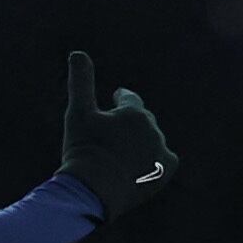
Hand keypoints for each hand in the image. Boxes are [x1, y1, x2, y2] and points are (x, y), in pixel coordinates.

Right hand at [56, 50, 177, 215]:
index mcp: (133, 112)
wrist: (95, 190)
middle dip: (130, 122)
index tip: (118, 96)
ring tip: (127, 150)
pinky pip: (165, 160)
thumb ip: (81, 81)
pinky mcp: (164, 171)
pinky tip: (145, 164)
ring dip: (141, 141)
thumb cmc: (83, 149)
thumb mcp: (78, 113)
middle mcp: (152, 129)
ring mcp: (160, 151)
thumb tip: (77, 52)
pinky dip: (155, 160)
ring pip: (152, 140)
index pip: (129, 99)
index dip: (121, 98)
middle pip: (141, 121)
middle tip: (118, 129)